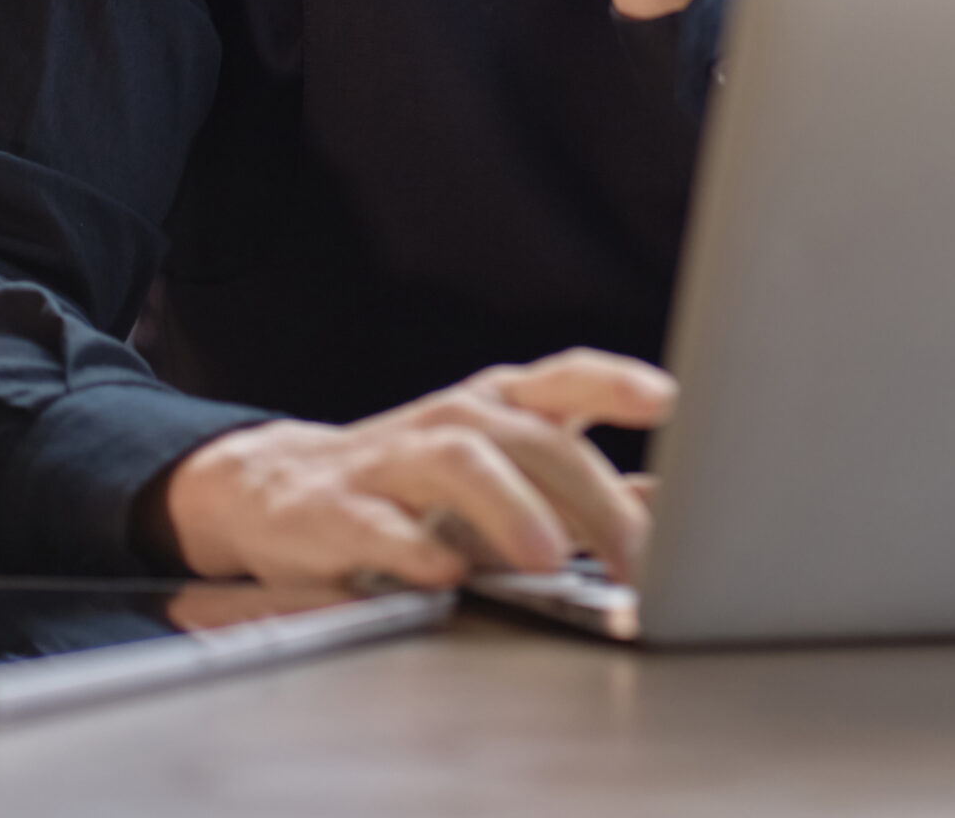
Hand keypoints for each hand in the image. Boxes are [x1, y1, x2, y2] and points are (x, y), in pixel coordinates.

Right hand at [148, 349, 675, 587]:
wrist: (281, 492)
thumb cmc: (418, 490)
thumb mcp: (506, 482)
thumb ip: (585, 491)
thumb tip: (673, 503)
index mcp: (500, 407)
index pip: (564, 379)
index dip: (614, 381)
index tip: (666, 397)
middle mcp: (454, 421)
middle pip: (533, 439)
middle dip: (591, 496)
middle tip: (637, 555)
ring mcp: (395, 460)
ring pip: (461, 463)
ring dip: (510, 507)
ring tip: (549, 556)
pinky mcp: (338, 510)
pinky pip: (380, 524)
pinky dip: (415, 549)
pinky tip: (446, 575)